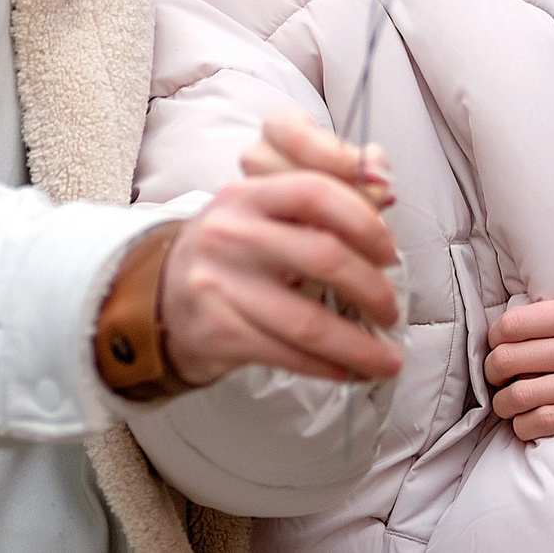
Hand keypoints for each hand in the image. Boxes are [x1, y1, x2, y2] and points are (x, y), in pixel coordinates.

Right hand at [159, 112, 403, 386]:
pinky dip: (329, 367)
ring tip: (388, 360)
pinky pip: (288, 354)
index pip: (315, 191)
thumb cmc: (234, 252)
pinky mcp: (219, 330)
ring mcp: (220, 283)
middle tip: (391, 311)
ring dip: (359, 346)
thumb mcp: (264, 213)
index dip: (364, 220)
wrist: (162, 296)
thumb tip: (386, 181)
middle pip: (323, 256)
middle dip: (372, 289)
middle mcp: (231, 233)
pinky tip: (350, 372)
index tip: (389, 252)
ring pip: (308, 321)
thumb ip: (324, 196)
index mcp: (249, 195)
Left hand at [483, 247, 553, 438]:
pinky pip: (550, 423)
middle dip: (492, 369)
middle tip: (493, 373)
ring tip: (503, 402)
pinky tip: (525, 424)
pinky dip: (526, 426)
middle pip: (513, 359)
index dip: (496, 335)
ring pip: (525, 395)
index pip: (520, 321)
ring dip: (504, 402)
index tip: (496, 341)